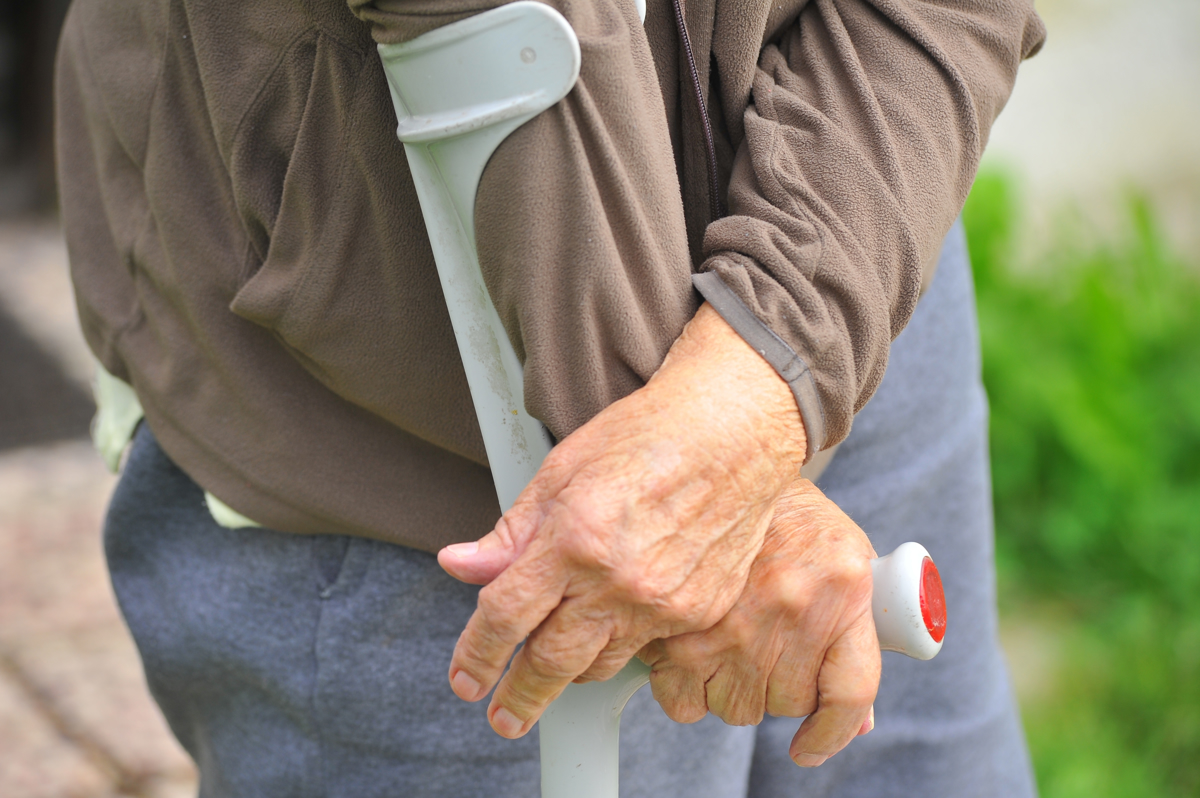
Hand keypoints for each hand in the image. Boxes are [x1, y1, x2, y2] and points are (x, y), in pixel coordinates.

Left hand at [438, 303, 806, 738]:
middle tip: (504, 715)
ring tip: (552, 671)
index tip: (466, 678)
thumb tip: (461, 564)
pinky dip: (619, 650)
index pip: (505, 616)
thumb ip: (511, 532)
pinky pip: (645, 651)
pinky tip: (609, 633)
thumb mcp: (560, 471)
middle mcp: (616, 580)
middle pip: (550, 662)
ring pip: (598, 666)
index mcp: (572, 539)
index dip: (476, 654)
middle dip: (519, 697)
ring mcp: (661, 603)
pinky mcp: (696, 612)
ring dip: (568, 675)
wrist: (733, 435)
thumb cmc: (647, 437)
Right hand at [638, 479, 879, 766]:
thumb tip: (857, 723)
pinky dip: (684, 692)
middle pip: (786, 703)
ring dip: (730, 689)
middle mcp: (795, 607)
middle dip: (774, 688)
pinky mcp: (682, 624)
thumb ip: (854, 634)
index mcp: (846, 589)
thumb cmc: (787, 513)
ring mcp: (737, 618)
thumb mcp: (843, 556)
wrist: (727, 454)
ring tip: (725, 646)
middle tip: (761, 652)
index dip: (833, 734)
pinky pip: (682, 700)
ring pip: (735, 706)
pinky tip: (689, 659)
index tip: (810, 748)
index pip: (851, 694)